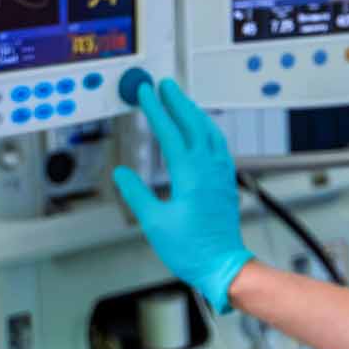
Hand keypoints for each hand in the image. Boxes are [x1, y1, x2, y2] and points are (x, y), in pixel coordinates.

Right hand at [113, 78, 252, 311]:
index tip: (145, 93)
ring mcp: (221, 173)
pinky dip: (207, 129)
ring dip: (194, 112)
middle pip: (193, 124)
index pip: (170, 132)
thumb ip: (137, 194)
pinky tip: (203, 131)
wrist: (222, 263)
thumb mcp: (154, 223)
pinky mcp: (226, 181)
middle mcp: (209, 168)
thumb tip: (122, 174)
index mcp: (190, 174)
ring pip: (209, 131)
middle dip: (178, 102)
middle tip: (164, 85)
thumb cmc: (192, 249)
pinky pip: (218, 144)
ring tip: (182, 101)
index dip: (156, 110)